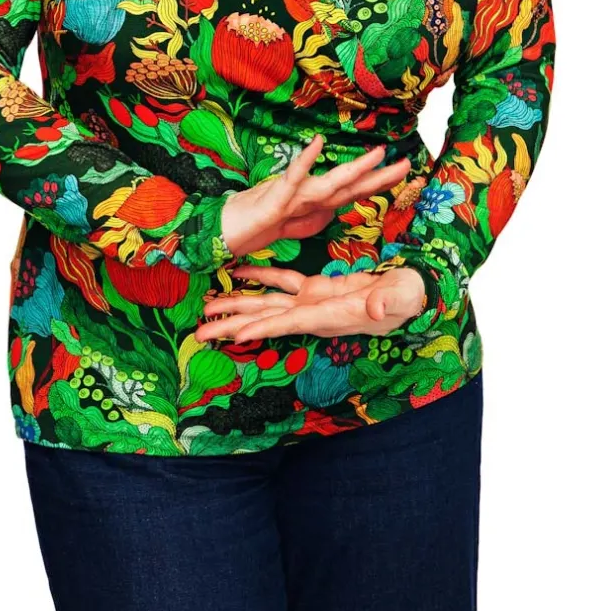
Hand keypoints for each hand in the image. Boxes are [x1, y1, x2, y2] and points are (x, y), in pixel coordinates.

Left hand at [193, 264, 426, 342]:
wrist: (411, 295)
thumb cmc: (410, 297)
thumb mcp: (404, 295)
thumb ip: (390, 300)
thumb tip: (376, 308)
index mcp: (331, 314)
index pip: (292, 322)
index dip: (264, 328)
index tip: (234, 337)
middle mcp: (314, 313)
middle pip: (267, 320)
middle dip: (233, 326)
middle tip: (198, 334)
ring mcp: (312, 301)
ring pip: (267, 303)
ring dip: (237, 305)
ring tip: (206, 310)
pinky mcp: (315, 288)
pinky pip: (281, 281)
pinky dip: (258, 276)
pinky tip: (236, 273)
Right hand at [220, 134, 410, 257]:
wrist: (230, 230)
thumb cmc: (261, 223)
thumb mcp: (298, 225)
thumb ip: (319, 215)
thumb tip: (337, 207)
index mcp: (319, 202)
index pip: (355, 191)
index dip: (380, 182)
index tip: (405, 170)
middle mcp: (311, 195)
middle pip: (351, 185)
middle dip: (380, 175)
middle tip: (408, 163)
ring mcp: (295, 195)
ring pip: (330, 182)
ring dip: (354, 169)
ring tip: (377, 155)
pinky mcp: (276, 199)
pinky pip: (293, 179)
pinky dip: (305, 162)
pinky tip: (317, 145)